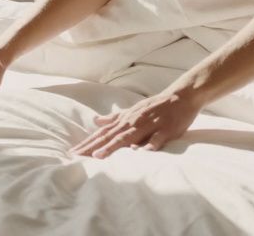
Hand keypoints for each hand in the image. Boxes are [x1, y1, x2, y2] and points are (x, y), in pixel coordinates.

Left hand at [69, 89, 201, 157]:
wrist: (181, 96)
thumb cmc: (155, 107)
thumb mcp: (132, 110)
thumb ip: (114, 117)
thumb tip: (95, 121)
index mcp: (126, 119)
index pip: (103, 133)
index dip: (88, 142)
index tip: (73, 152)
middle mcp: (134, 122)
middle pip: (110, 137)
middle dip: (93, 147)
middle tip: (77, 157)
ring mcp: (149, 125)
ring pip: (129, 137)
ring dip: (114, 146)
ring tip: (99, 156)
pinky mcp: (166, 129)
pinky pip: (157, 138)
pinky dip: (149, 145)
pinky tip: (142, 153)